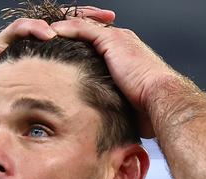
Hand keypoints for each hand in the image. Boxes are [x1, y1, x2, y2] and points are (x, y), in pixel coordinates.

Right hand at [0, 7, 116, 134]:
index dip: (92, 38)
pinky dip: (34, 29)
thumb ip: (55, 108)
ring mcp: (14, 43)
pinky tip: (50, 33)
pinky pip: (18, 29)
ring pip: (44, 21)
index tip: (115, 39)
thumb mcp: (34, 110)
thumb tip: (83, 122)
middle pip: (63, 25)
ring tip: (87, 20)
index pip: (72, 42)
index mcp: (41, 61)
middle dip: (87, 20)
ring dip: (66, 20)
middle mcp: (29, 47)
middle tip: (109, 19)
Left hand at [50, 15, 181, 136]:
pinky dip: (66, 29)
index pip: (98, 43)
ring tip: (44, 34)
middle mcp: (122, 41)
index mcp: (127, 54)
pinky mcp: (112, 40)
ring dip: (64, 28)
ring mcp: (117, 38)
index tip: (62, 54)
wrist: (160, 99)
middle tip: (49, 39)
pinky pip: (83, 28)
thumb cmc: (150, 109)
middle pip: (89, 30)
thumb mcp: (127, 106)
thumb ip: (114, 107)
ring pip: (84, 25)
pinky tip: (51, 33)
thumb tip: (102, 126)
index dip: (80, 46)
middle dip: (69, 33)